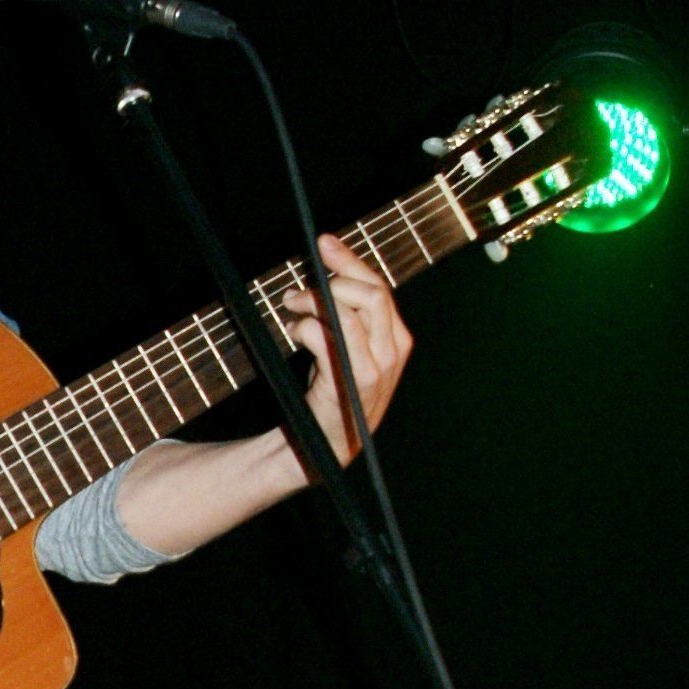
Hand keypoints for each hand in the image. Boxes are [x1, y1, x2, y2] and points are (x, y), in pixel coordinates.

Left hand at [282, 236, 414, 465]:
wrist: (325, 445)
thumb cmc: (333, 392)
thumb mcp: (348, 350)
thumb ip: (348, 316)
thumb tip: (328, 271)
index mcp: (397, 339)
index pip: (380, 287)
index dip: (350, 262)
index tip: (323, 244)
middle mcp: (392, 352)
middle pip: (371, 293)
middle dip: (333, 279)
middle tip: (299, 289)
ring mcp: (375, 369)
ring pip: (349, 312)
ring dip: (313, 302)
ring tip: (291, 306)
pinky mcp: (350, 383)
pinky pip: (327, 338)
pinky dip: (305, 327)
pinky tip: (294, 331)